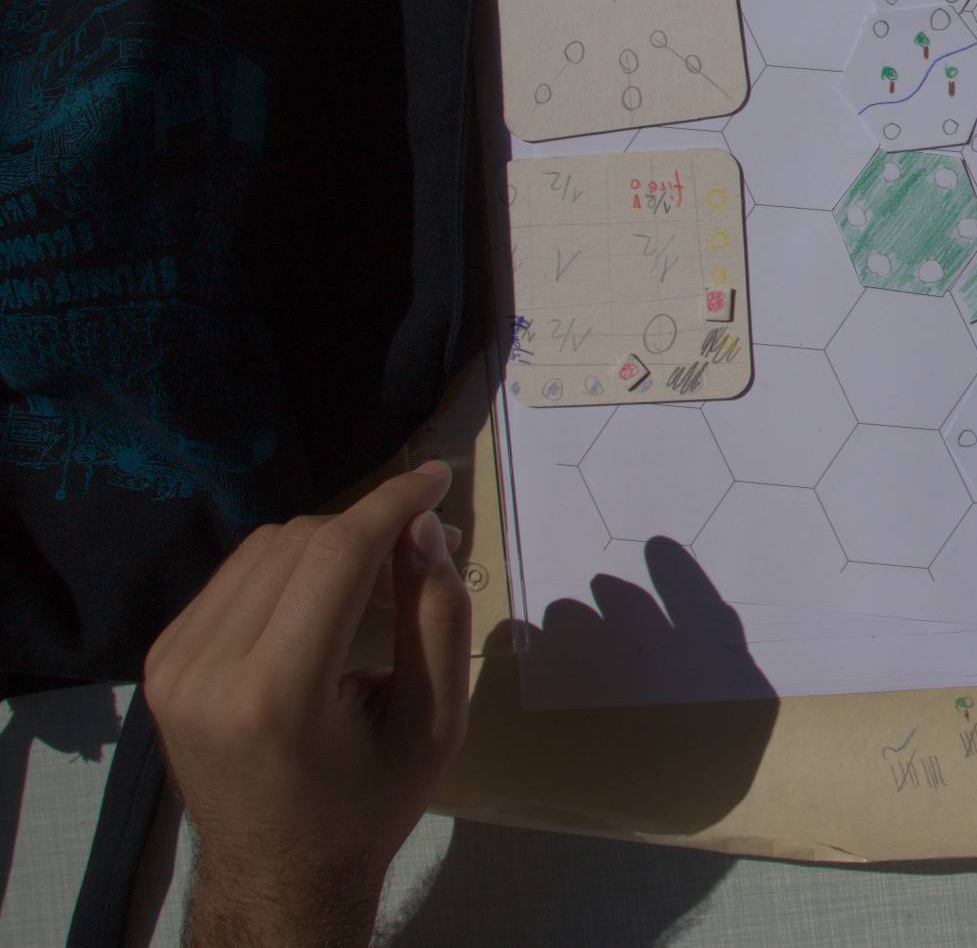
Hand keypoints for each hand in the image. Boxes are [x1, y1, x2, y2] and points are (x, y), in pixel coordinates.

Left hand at [146, 461, 473, 943]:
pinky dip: (289, 571)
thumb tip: (425, 531)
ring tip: (374, 586)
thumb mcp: (435, 724)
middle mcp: (209, 670)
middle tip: (422, 555)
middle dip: (369, 529)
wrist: (277, 875)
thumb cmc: (368, 806)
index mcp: (277, 694)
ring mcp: (174, 664)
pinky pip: (235, 577)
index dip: (392, 502)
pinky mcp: (163, 661)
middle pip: (301, 542)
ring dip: (329, 546)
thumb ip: (436, 619)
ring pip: (264, 548)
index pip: (334, 555)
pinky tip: (321, 607)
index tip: (439, 476)